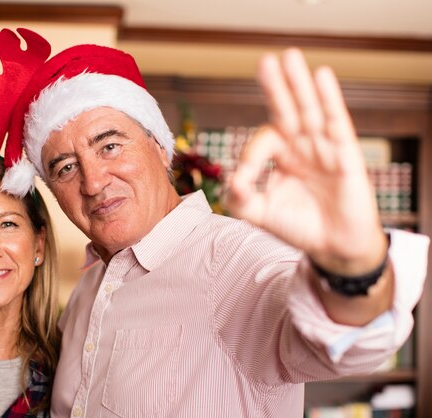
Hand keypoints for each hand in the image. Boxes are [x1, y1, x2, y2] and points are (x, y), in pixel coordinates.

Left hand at [224, 48, 386, 274]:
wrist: (333, 247)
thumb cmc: (299, 227)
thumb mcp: (260, 215)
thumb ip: (241, 200)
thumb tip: (231, 182)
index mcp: (281, 156)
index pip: (263, 140)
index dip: (250, 156)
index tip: (244, 180)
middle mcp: (301, 146)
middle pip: (287, 110)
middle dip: (275, 87)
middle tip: (265, 61)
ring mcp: (323, 147)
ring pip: (310, 110)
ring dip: (299, 84)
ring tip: (289, 57)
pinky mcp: (345, 154)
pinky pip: (336, 122)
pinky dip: (329, 99)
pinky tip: (321, 76)